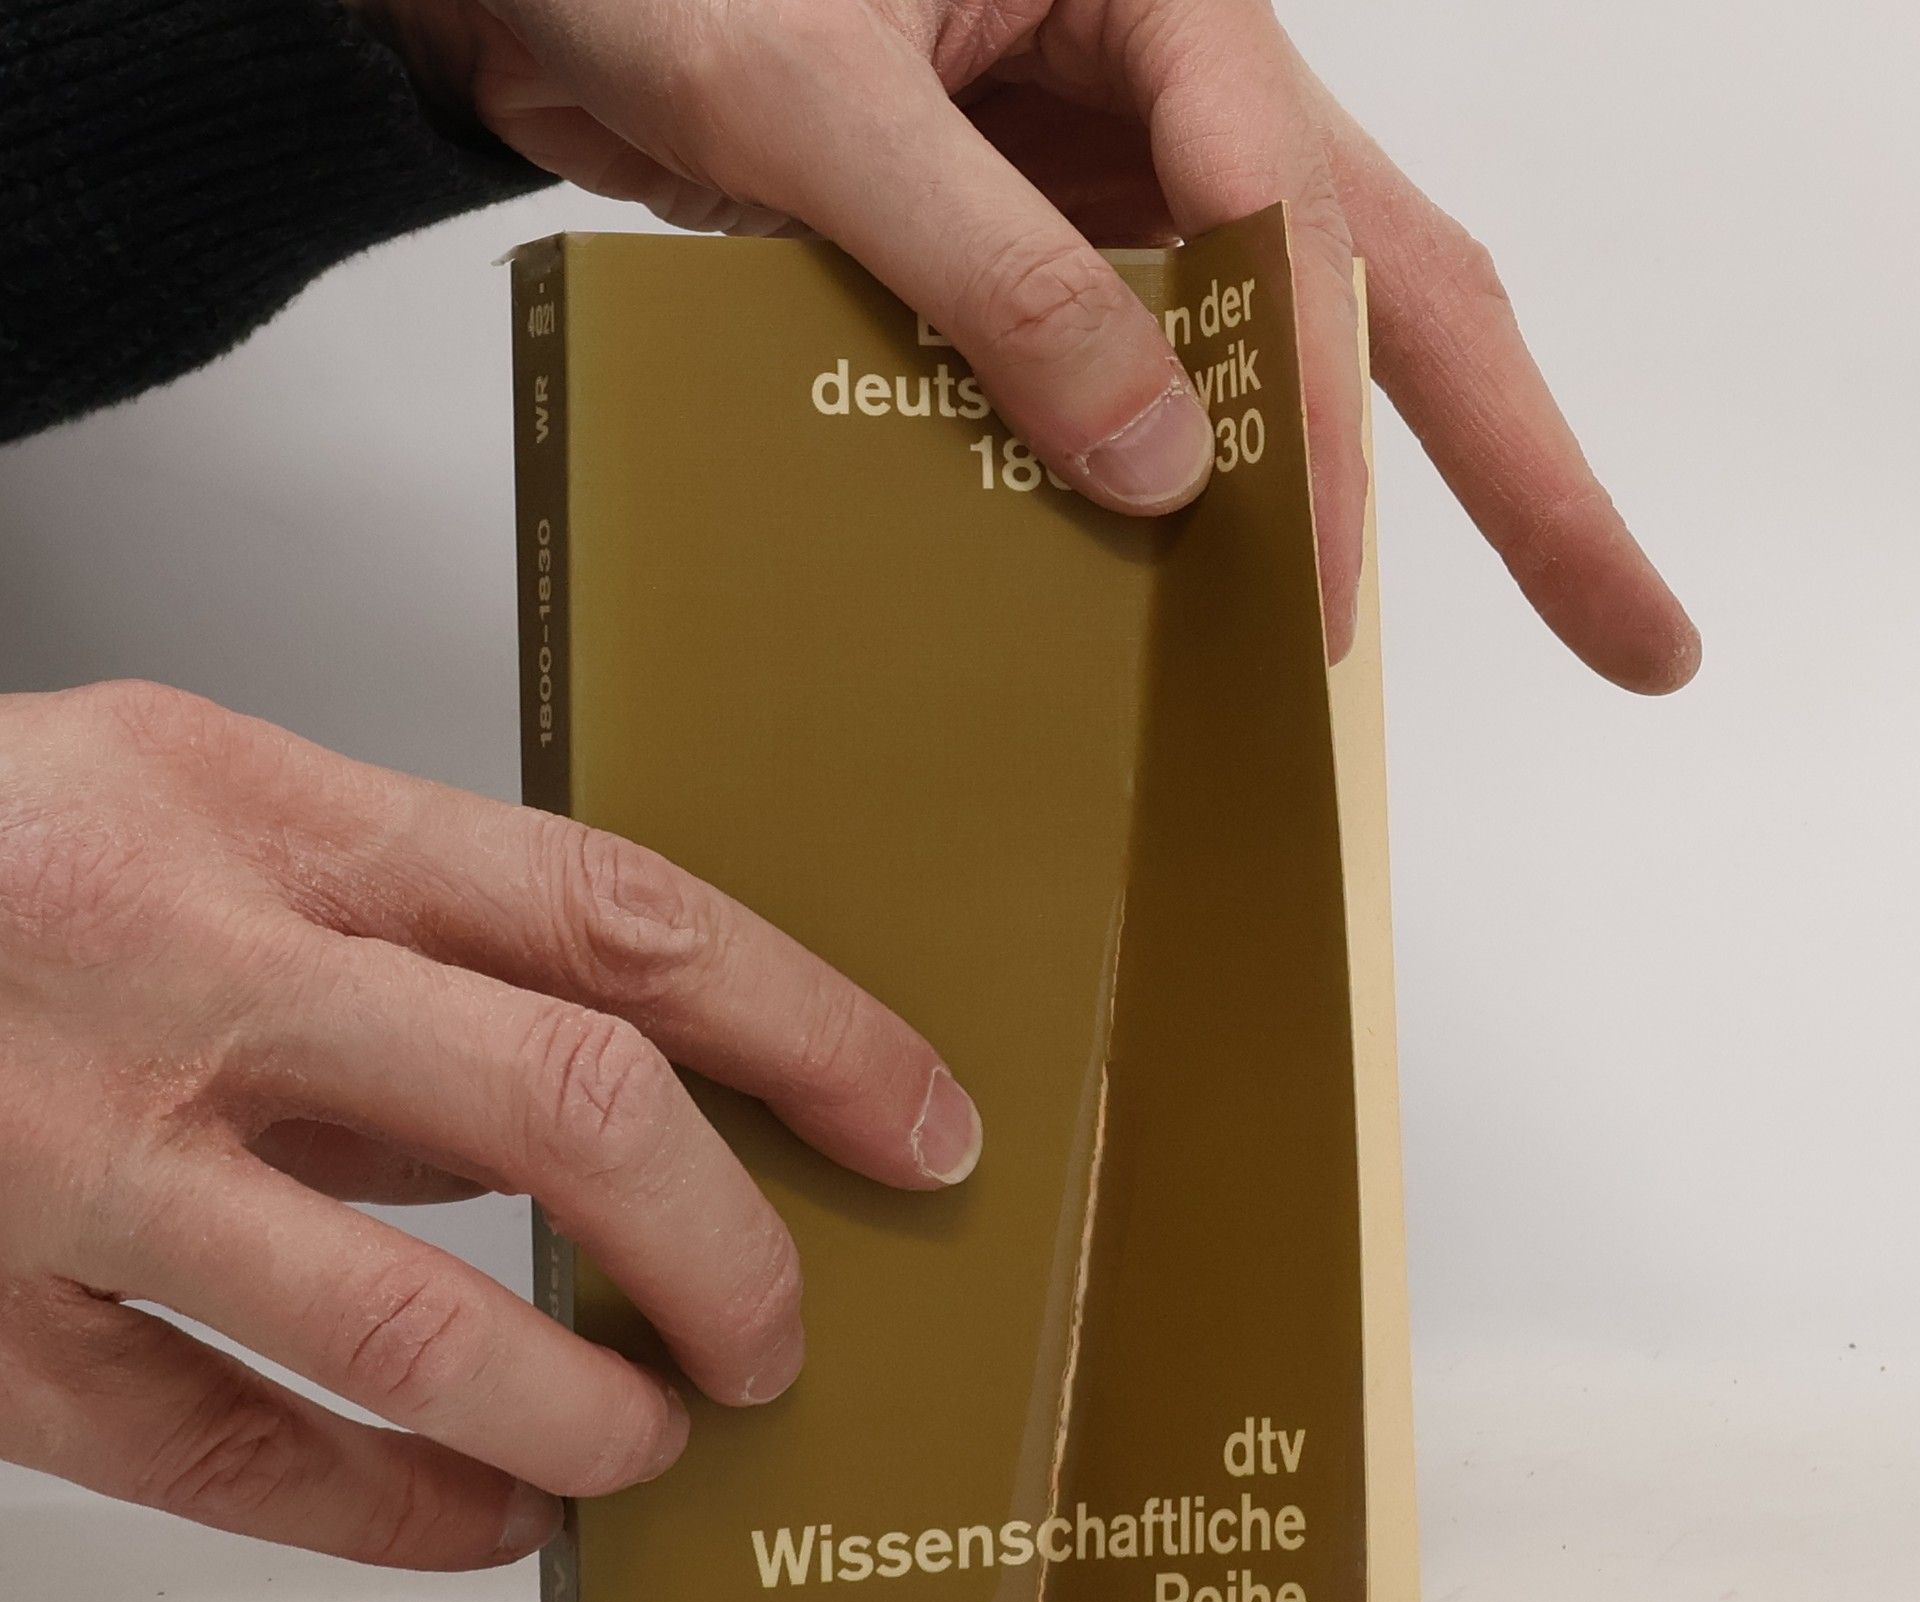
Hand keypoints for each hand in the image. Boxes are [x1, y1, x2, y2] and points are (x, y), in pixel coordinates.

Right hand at [0, 682, 980, 1567]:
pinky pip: (225, 1451)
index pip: (621, 917)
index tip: (916, 1122)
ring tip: (653, 1440)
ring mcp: (67, 1157)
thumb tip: (603, 1107)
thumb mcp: (204, 811)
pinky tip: (481, 1517)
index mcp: (263, 813)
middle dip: (727, 1253)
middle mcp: (182, 971)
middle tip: (782, 1330)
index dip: (809, 1031)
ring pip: (411, 1324)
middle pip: (568, 1113)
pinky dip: (394, 1507)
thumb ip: (399, 952)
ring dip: (582, 1412)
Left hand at [385, 0, 1697, 691]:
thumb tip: (1156, 457)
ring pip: (1273, 346)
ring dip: (1327, 500)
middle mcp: (1163, 79)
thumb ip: (989, 270)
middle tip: (1636, 629)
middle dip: (1517, 463)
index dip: (1325, 427)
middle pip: (1387, 283)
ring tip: (1371, 665)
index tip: (1319, 598)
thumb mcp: (814, 102)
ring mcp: (1102, 173)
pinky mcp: (1027, 247)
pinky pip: (1134, 373)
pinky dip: (1156, 484)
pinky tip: (1175, 590)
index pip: (1302, 225)